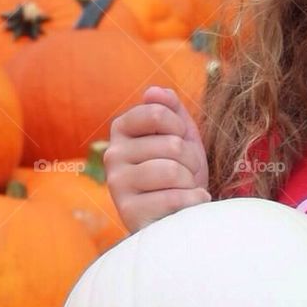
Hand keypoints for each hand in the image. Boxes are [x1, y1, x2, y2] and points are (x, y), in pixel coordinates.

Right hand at [105, 86, 210, 233]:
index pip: (157, 112)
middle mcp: (113, 155)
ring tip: (185, 189)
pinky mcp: (129, 212)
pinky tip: (189, 206)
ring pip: (171, 171)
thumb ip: (170, 109)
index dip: (181, 129)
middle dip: (191, 161)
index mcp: (122, 130)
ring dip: (190, 182)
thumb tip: (154, 91)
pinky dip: (193, 201)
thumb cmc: (181, 173)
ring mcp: (117, 184)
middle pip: (171, 145)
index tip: (181, 143)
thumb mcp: (180, 136)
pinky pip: (174, 198)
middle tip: (186, 174)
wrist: (180, 215)